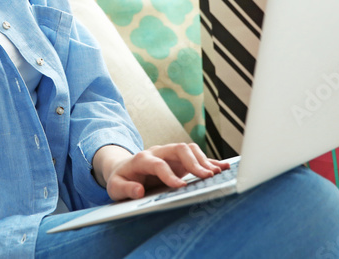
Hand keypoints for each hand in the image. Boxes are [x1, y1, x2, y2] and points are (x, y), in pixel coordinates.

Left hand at [95, 143, 229, 201]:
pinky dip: (210, 161)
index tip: (180, 187)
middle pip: (179, 149)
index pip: (158, 164)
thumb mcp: (115, 187)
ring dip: (204, 160)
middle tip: (207, 176)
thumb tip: (139, 190)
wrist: (123, 170)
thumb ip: (126, 189)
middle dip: (193, 162)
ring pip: (189, 149)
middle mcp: (158, 152)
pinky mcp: (179, 160)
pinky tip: (223, 167)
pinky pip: (196, 156)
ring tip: (216, 174)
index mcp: (142, 159)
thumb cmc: (120, 180)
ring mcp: (169, 154)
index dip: (169, 175)